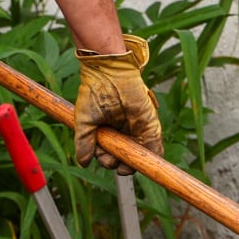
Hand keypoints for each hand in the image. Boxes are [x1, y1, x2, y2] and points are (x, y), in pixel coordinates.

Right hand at [73, 34, 161, 168]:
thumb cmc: (94, 93)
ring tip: (127, 165)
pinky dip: (153, 154)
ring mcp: (136, 129)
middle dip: (120, 164)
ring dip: (134, 163)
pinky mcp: (149, 124)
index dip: (107, 160)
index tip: (105, 159)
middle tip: (115, 161)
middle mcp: (122, 133)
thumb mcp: (85, 121)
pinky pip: (155, 144)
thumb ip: (84, 142)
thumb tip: (83, 163)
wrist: (110, 73)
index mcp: (107, 132)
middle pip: (124, 158)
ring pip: (139, 154)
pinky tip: (146, 160)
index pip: (108, 155)